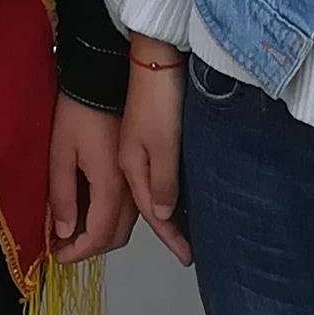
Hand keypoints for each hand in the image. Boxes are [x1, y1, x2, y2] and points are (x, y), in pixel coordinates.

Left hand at [48, 97, 133, 263]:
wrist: (103, 79)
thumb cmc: (79, 110)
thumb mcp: (61, 153)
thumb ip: (64, 196)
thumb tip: (65, 231)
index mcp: (111, 185)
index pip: (100, 235)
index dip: (78, 252)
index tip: (58, 255)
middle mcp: (131, 188)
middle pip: (116, 236)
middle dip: (90, 248)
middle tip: (63, 247)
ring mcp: (137, 180)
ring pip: (125, 224)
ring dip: (101, 235)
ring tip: (72, 233)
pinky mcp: (137, 171)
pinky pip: (128, 208)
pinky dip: (110, 219)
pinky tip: (90, 214)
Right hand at [116, 40, 190, 265]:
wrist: (150, 57)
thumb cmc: (156, 97)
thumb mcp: (162, 145)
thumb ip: (162, 183)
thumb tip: (164, 215)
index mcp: (128, 168)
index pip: (151, 214)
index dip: (169, 237)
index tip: (185, 257)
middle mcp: (128, 163)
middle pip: (144, 208)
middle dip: (163, 231)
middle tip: (186, 250)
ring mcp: (132, 151)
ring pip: (146, 194)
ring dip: (163, 214)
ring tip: (183, 230)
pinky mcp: (140, 138)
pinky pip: (149, 177)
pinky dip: (161, 193)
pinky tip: (173, 192)